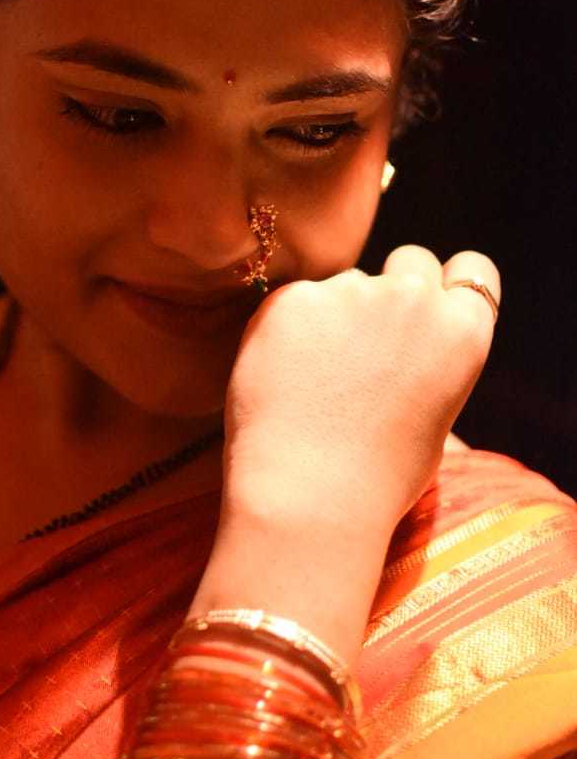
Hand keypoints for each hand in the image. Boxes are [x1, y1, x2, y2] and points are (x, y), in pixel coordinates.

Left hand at [222, 246, 499, 534]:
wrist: (308, 496)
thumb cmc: (376, 479)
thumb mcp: (436, 423)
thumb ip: (430, 364)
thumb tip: (409, 348)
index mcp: (462, 331)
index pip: (473, 271)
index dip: (450, 284)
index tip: (431, 303)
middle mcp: (413, 299)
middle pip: (410, 262)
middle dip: (393, 289)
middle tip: (366, 343)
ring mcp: (350, 291)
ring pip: (346, 284)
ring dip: (336, 314)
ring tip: (316, 382)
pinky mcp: (293, 298)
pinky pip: (296, 302)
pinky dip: (290, 330)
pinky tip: (284, 378)